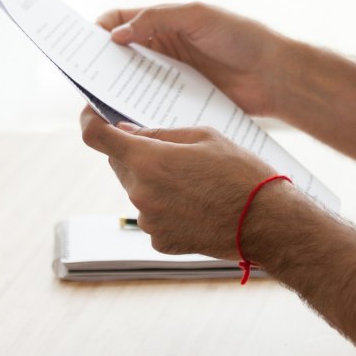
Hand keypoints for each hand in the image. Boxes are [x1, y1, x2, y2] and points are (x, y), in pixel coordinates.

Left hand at [78, 108, 277, 257]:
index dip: (89, 121)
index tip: (91, 114)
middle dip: (136, 153)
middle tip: (171, 151)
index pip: (97, 137)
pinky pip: (151, 216)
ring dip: (154, 181)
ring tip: (195, 182)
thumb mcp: (205, 137)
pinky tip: (196, 205)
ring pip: (137, 190)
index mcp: (149, 160)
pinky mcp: (159, 241)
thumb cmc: (241, 172)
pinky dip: (165, 207)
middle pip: (119, 164)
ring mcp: (148, 221)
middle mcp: (140, 193)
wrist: (266, 222)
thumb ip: (160, 134)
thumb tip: (127, 132)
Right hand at [96, 2, 287, 118]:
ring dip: (113, 89)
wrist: (275, 75)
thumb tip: (116, 34)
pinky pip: (150, 103)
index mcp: (164, 21)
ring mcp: (170, 74)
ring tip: (96, 102)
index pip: (119, 21)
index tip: (79, 45)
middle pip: (119, 54)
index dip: (97, 29)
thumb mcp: (197, 16)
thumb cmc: (240, 37)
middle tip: (80, 78)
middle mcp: (163, 47)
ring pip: (131, 81)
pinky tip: (124, 118)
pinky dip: (135, 108)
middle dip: (98, 63)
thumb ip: (157, 19)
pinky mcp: (180, 98)